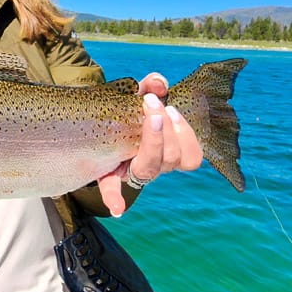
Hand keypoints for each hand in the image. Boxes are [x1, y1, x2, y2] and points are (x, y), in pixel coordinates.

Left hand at [97, 72, 202, 215]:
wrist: (101, 125)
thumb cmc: (128, 113)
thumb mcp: (139, 97)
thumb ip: (150, 87)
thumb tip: (157, 82)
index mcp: (167, 152)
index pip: (190, 158)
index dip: (184, 136)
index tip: (171, 108)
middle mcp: (154, 165)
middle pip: (171, 160)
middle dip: (164, 130)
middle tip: (151, 105)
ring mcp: (131, 171)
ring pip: (150, 171)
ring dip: (151, 145)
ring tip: (143, 117)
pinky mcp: (107, 175)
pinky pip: (112, 190)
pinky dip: (115, 199)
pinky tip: (117, 209)